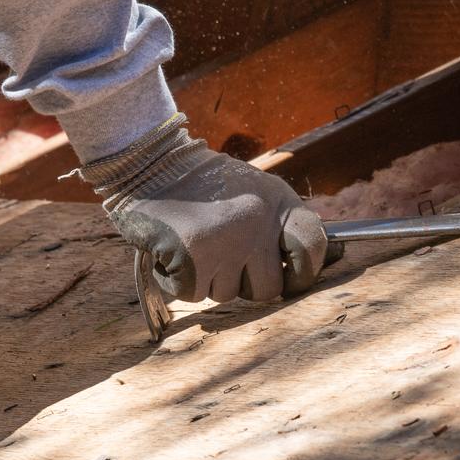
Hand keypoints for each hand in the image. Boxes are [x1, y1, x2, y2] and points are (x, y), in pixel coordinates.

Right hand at [85, 121, 326, 302]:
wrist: (147, 164)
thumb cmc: (200, 184)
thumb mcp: (253, 191)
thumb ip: (276, 225)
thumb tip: (304, 266)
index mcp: (278, 201)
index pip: (312, 247)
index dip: (302, 272)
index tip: (288, 279)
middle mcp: (258, 222)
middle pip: (268, 288)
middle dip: (244, 283)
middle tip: (221, 257)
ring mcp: (227, 242)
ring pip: (226, 294)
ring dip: (206, 279)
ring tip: (193, 243)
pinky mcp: (194, 260)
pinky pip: (192, 295)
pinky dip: (177, 280)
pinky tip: (171, 251)